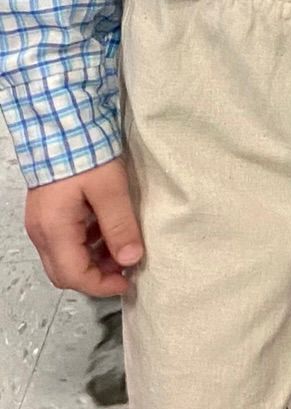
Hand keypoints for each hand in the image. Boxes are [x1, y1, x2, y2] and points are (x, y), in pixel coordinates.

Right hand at [25, 157, 142, 296]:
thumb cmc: (85, 152)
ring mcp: (40, 222)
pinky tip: (106, 231)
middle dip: (96, 276)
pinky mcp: (46, 213)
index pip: (74, 275)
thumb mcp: (111, 190)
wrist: (63, 124)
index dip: (102, 285)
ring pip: (63, 258)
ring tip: (121, 247)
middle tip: (125, 267)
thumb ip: (120, 226)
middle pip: (64, 273)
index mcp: (54, 229)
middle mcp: (41, 231)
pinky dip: (85, 245)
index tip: (128, 281)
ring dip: (92, 260)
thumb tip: (132, 258)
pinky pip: (63, 241)